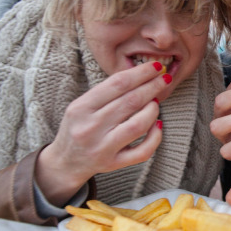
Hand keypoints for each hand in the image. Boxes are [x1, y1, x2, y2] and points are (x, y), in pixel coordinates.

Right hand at [35, 61, 170, 205]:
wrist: (66, 162)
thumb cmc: (79, 127)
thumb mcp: (82, 105)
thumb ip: (107, 92)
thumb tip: (142, 75)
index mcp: (81, 108)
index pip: (117, 84)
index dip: (141, 73)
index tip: (156, 66)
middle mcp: (90, 128)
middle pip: (130, 101)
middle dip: (153, 86)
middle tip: (165, 78)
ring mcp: (102, 148)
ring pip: (138, 125)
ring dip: (153, 109)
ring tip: (156, 101)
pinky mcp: (113, 164)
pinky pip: (143, 151)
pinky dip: (155, 137)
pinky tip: (157, 125)